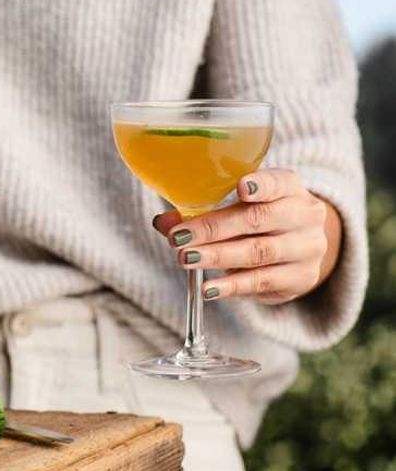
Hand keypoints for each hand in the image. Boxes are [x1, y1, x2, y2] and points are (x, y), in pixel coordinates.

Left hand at [152, 169, 341, 304]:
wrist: (298, 248)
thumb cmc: (257, 220)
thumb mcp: (235, 208)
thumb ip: (200, 212)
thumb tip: (162, 222)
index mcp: (289, 187)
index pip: (279, 182)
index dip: (261, 185)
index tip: (240, 188)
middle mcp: (304, 215)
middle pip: (258, 219)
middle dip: (213, 229)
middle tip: (180, 238)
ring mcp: (307, 248)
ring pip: (259, 252)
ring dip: (218, 257)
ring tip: (187, 259)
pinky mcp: (301, 278)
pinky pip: (262, 282)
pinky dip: (232, 286)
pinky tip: (208, 288)